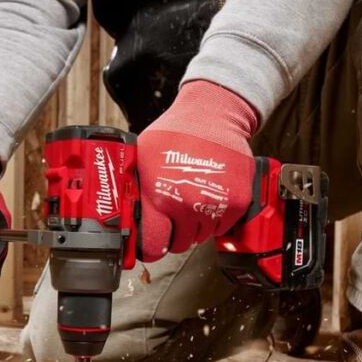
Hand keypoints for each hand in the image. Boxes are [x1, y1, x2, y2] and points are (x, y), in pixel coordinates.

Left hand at [136, 80, 257, 261]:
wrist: (212, 114)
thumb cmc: (176, 133)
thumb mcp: (142, 158)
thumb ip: (136, 190)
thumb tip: (124, 217)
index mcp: (161, 197)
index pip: (154, 246)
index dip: (151, 247)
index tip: (153, 245)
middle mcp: (188, 204)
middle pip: (180, 244)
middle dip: (176, 232)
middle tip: (175, 214)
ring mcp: (215, 205)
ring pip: (202, 236)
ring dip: (196, 225)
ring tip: (193, 200)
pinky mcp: (237, 202)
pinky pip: (222, 227)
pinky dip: (216, 217)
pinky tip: (209, 197)